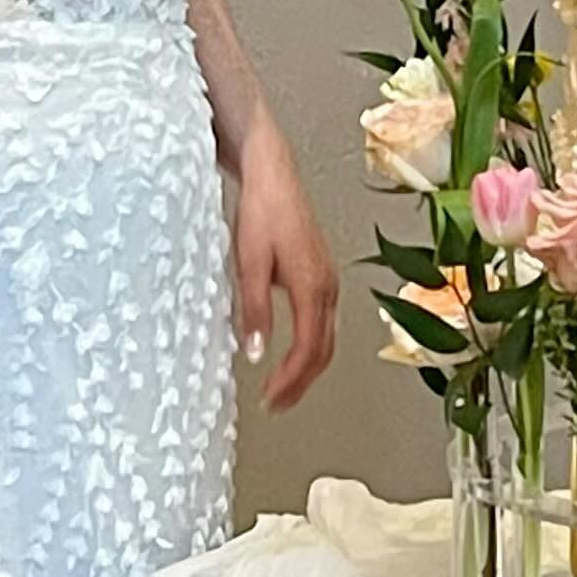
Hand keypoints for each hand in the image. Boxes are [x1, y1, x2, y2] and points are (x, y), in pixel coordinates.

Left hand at [231, 113, 338, 412]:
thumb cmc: (263, 208)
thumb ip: (254, 309)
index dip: (290, 380)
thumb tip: (254, 351)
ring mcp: (328, 280)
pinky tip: (291, 353)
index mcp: (313, 286)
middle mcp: (328, 287)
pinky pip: (323, 322)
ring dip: (306, 369)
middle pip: (322, 350)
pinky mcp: (321, 274)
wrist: (272, 171)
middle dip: (300, 383)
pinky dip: (310, 347)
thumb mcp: (248, 260)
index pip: (307, 349)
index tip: (270, 399)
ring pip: (326, 338)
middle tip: (276, 405)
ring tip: (282, 388)